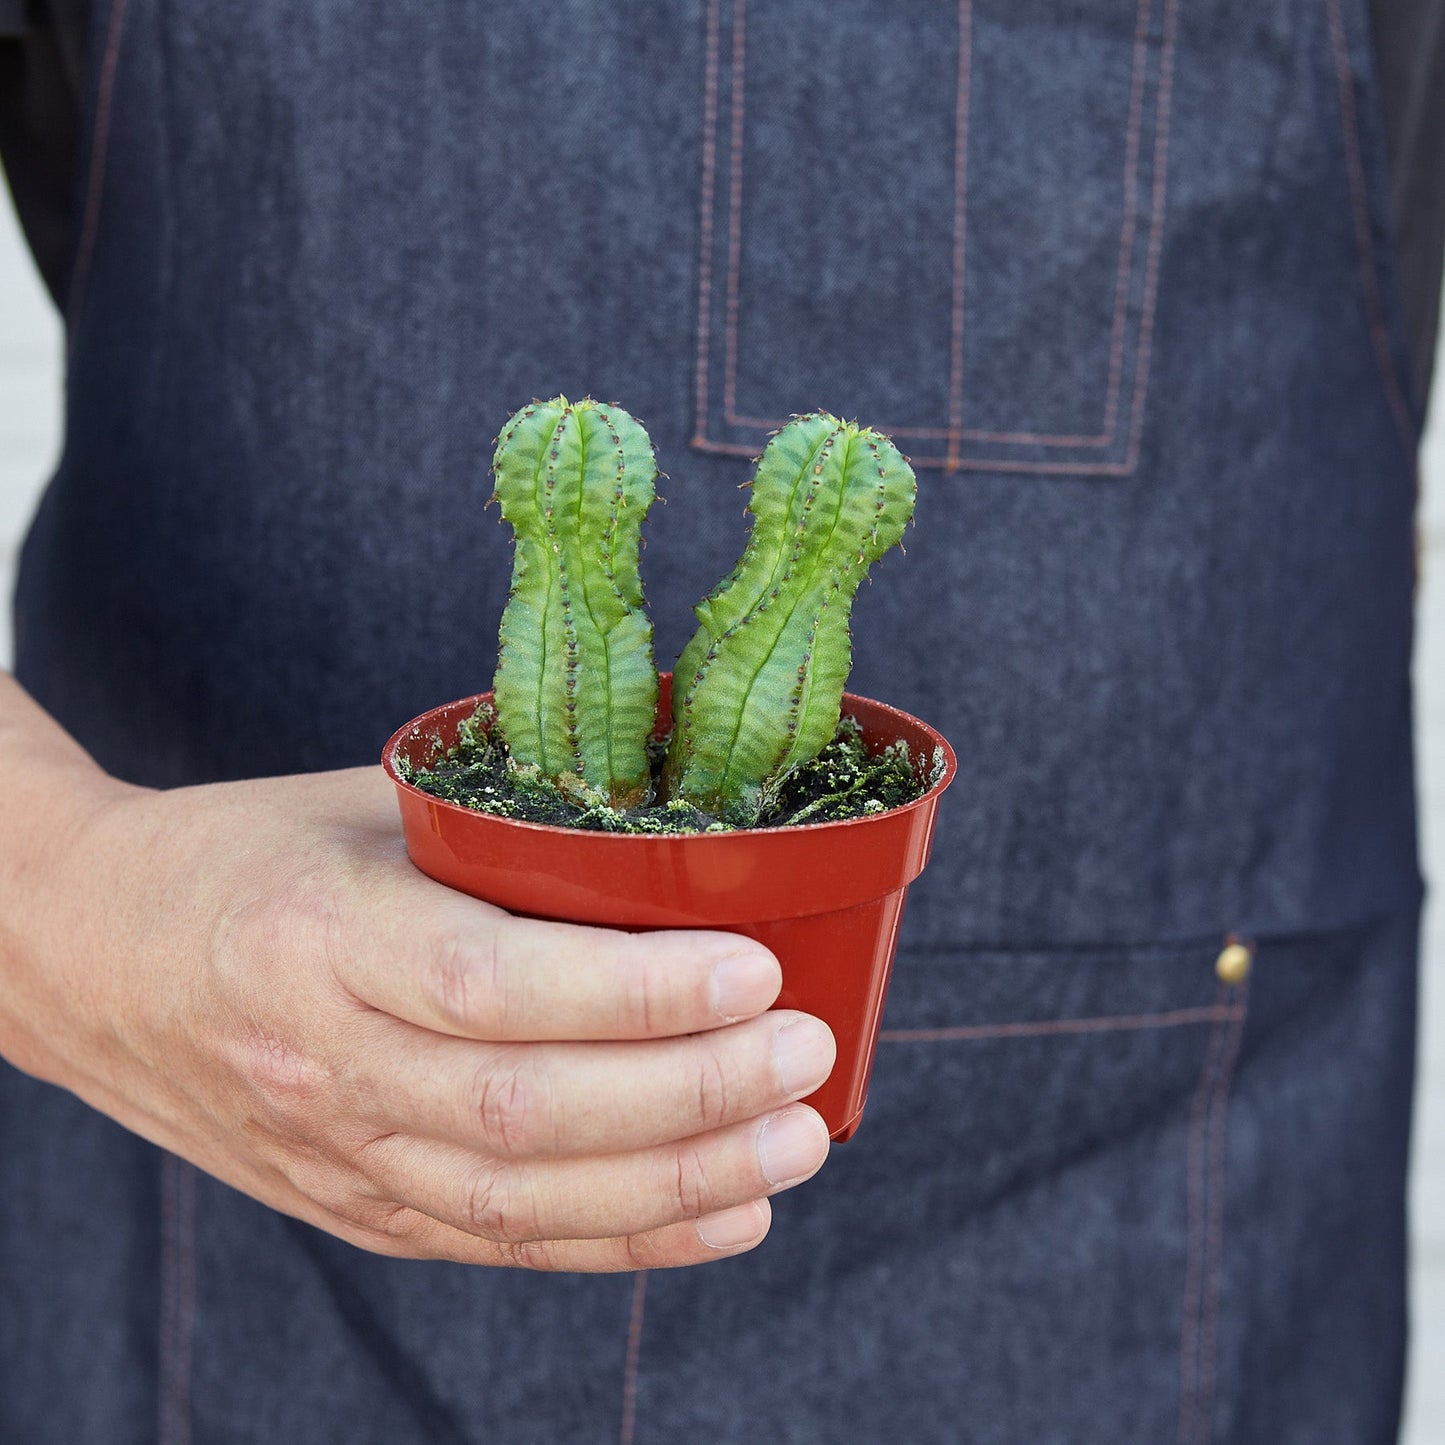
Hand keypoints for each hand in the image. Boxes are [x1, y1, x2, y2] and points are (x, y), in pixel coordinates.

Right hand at [0, 762, 835, 1270]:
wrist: (89, 955)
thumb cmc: (247, 857)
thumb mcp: (363, 812)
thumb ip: (500, 840)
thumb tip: (678, 849)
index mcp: (317, 939)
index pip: (491, 986)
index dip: (633, 991)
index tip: (753, 968)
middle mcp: (323, 1064)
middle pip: (526, 1113)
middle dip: (690, 1095)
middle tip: (806, 1055)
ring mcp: (336, 1154)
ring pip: (523, 1202)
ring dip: (681, 1184)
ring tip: (797, 1142)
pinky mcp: (355, 1206)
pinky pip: (502, 1245)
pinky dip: (625, 1242)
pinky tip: (727, 1214)